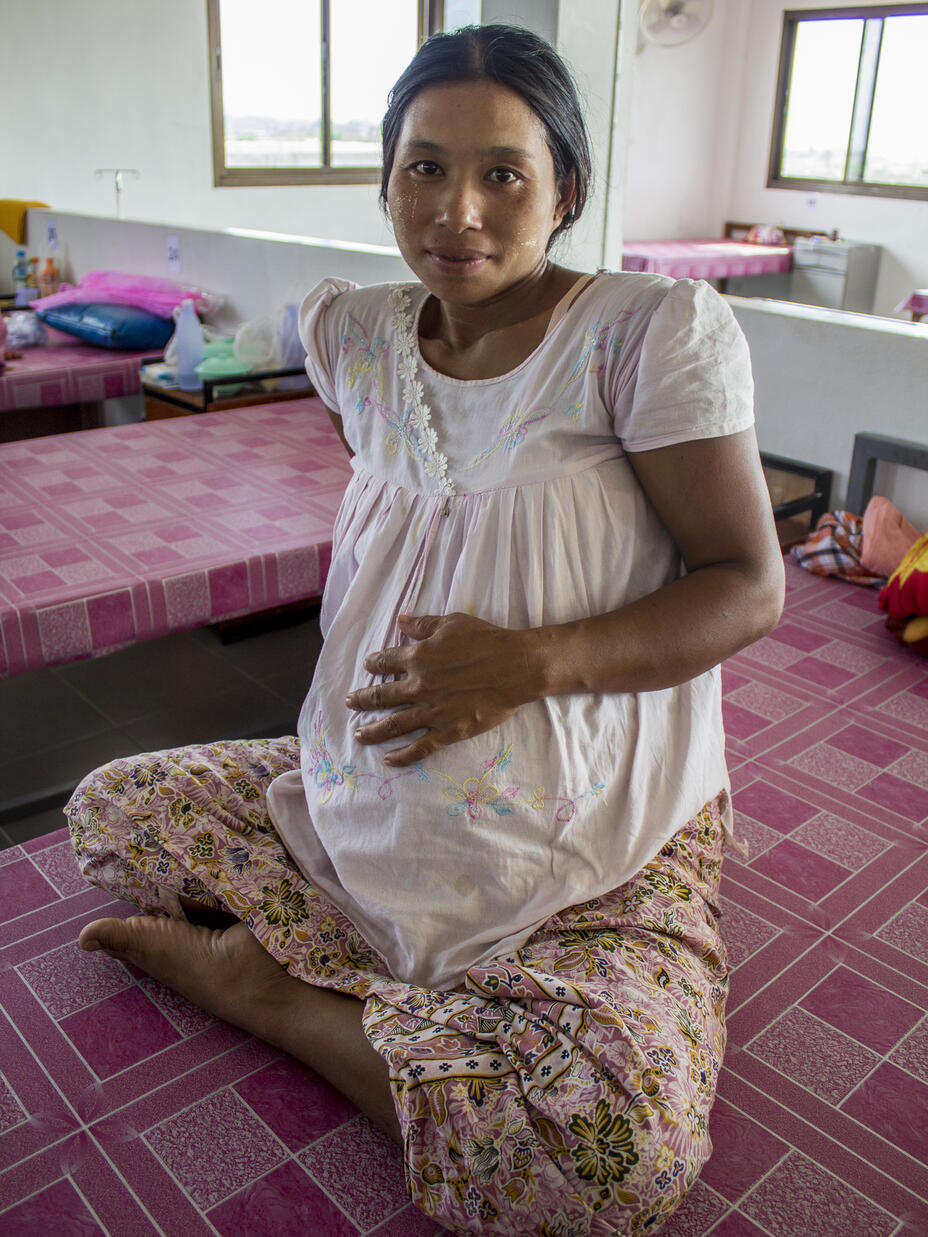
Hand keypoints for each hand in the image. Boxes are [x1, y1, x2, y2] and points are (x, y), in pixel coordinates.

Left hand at [346, 613, 537, 765]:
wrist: (515, 667)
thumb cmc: (486, 640)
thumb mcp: (452, 623)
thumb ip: (423, 624)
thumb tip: (400, 621)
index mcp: (418, 657)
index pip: (386, 661)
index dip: (373, 664)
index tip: (367, 666)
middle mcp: (418, 686)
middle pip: (381, 696)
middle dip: (362, 700)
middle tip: (350, 703)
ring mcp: (432, 711)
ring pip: (393, 725)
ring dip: (373, 731)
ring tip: (359, 735)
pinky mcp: (448, 731)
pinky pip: (420, 747)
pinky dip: (402, 755)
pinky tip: (388, 759)